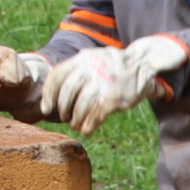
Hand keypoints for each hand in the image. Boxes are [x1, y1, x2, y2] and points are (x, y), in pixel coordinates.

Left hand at [40, 35, 188, 135]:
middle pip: (67, 92)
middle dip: (63, 109)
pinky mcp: (114, 98)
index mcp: (82, 58)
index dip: (48, 95)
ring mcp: (103, 83)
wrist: (142, 62)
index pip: (57, 76)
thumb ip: (74, 71)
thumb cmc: (110, 65)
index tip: (46, 109)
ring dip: (76, 120)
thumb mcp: (92, 59)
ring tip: (76, 125)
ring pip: (81, 106)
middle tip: (65, 117)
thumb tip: (51, 94)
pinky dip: (89, 126)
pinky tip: (88, 130)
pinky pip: (95, 116)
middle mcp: (91, 68)